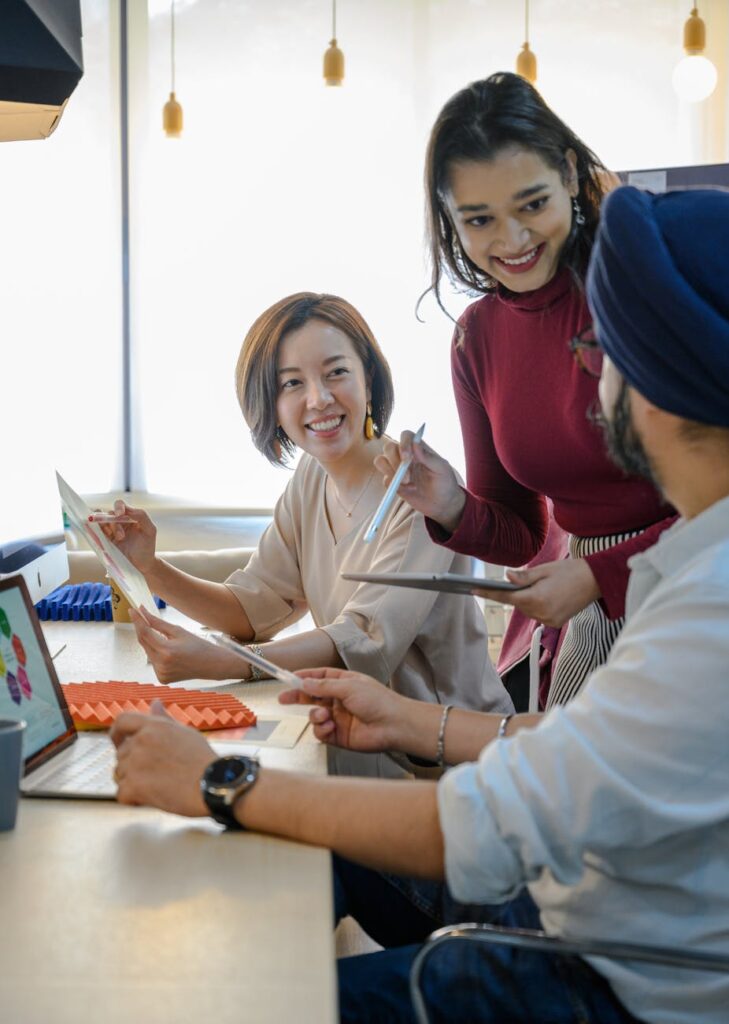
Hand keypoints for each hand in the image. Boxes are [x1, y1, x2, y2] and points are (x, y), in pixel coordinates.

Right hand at [99, 500, 157, 575]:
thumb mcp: (150, 530)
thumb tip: (128, 509)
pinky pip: (95, 532)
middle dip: (114, 523)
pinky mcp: (104, 540)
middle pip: (109, 514)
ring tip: (118, 539)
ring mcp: (110, 531)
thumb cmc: (147, 547)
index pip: (120, 505)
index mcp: (129, 516)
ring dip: (107, 528)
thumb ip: (142, 516)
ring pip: (100, 522)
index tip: (120, 514)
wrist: (141, 565)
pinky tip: (103, 538)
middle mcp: (118, 522)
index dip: (118, 507)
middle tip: (121, 536)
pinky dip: (96, 532)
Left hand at [111, 700, 213, 815]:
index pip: (122, 721)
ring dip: (132, 782)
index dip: (116, 732)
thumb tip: (155, 702)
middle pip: (121, 753)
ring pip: (120, 774)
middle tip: (154, 775)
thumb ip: (163, 719)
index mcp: (153, 726)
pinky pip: (121, 793)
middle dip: (132, 765)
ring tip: (157, 786)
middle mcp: (140, 741)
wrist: (213, 784)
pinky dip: (133, 799)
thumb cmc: (202, 759)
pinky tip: (151, 798)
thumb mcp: (184, 732)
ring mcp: (134, 764)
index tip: (118, 741)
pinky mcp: (133, 787)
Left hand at [130, 607, 246, 682]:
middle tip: (141, 617)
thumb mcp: (179, 631)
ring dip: (150, 642)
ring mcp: (161, 673)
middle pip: (143, 642)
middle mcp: (161, 664)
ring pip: (147, 652)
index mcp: (167, 651)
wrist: (213, 665)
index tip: (132, 610)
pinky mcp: (162, 679)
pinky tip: (169, 653)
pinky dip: (156, 654)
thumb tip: (143, 612)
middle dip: (142, 629)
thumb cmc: (199, 646)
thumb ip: (157, 623)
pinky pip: (153, 662)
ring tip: (166, 640)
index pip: (145, 633)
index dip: (137, 620)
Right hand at [278, 667, 410, 752]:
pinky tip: (330, 727)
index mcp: (344, 683)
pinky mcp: (338, 735)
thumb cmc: (378, 701)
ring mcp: (338, 718)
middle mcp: (339, 700)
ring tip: (324, 715)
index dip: (305, 677)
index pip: (320, 678)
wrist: (393, 725)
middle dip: (298, 697)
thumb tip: (305, 683)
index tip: (289, 677)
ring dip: (315, 715)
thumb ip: (324, 687)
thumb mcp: (349, 687)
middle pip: (312, 697)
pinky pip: (320, 732)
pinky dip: (321, 729)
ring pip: (314, 716)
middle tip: (283, 698)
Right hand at [374, 432, 465, 533]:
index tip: (407, 457)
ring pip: (381, 461)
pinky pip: (385, 479)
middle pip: (389, 448)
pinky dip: (393, 485)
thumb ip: (428, 457)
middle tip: (407, 477)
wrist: (442, 504)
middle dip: (394, 461)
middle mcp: (406, 456)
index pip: (405, 436)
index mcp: (419, 449)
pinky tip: (408, 490)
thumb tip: (415, 444)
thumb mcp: (442, 469)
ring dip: (390, 472)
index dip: (403, 443)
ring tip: (407, 483)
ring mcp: (398, 469)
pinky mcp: (394, 483)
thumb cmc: (445, 483)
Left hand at [477, 558, 600, 627]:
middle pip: (517, 605)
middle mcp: (542, 613)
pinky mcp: (556, 623)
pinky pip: (538, 614)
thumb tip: (506, 578)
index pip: (507, 597)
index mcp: (537, 598)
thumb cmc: (570, 571)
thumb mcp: (544, 570)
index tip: (473, 590)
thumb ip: (524, 577)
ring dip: (526, 600)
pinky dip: (536, 606)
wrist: (596, 581)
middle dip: (514, 594)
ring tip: (539, 587)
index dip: (489, 594)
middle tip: (518, 582)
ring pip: (527, 611)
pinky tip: (546, 596)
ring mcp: (550, 620)